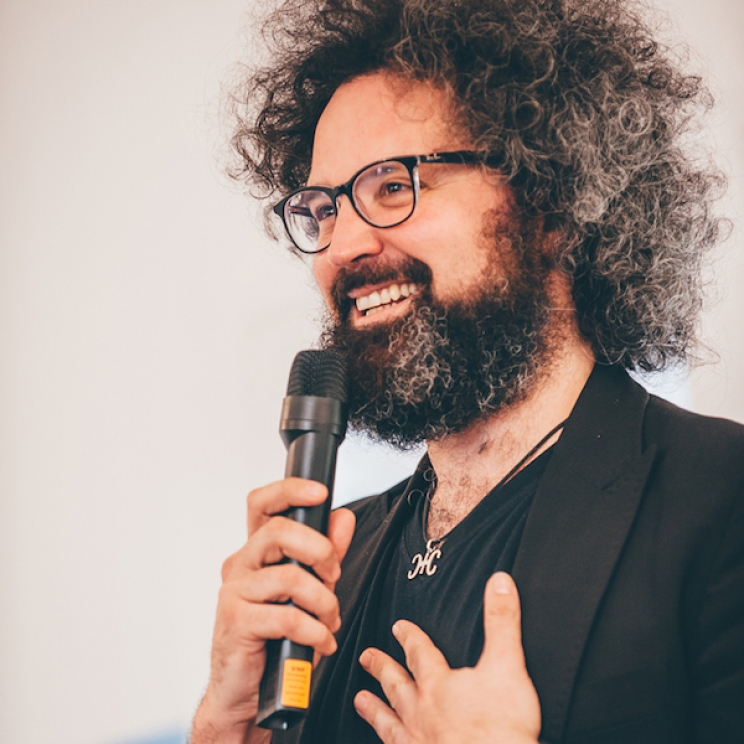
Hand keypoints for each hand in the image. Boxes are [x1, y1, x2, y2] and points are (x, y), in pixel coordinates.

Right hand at [191, 477, 355, 743]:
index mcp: (258, 552)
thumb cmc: (275, 640)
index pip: (263, 504)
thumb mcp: (310, 591)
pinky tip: (321, 642)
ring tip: (330, 621)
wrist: (246, 692)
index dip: (291, 491)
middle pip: (279, 531)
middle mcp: (242, 565)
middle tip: (334, 575)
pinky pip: (286, 616)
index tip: (321, 493)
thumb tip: (342, 518)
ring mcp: (235, 591)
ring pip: (289, 577)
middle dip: (320, 550)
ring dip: (324, 602)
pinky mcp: (236, 620)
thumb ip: (326, 553)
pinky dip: (315, 631)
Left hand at [354, 572, 540, 743]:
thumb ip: (502, 623)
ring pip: (390, 722)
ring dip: (376, 710)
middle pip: (397, 685)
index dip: (409, 637)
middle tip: (366, 657)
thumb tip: (499, 584)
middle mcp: (422, 713)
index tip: (398, 627)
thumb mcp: (508, 666)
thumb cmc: (501, 729)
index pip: (420, 652)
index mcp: (439, 684)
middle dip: (382, 668)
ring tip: (360, 700)